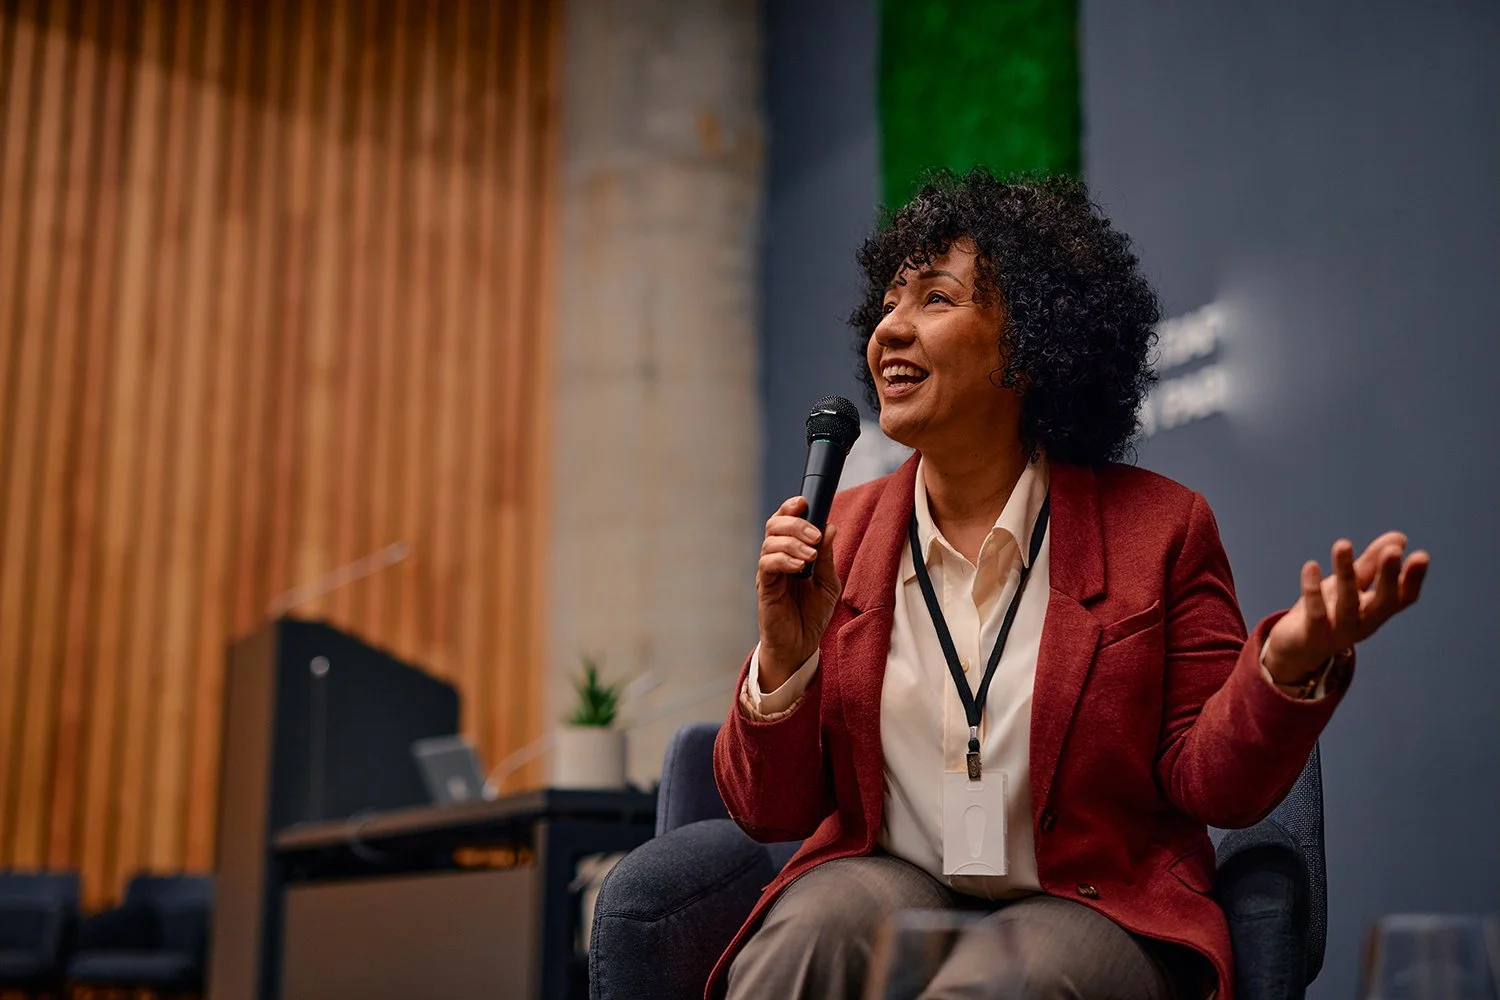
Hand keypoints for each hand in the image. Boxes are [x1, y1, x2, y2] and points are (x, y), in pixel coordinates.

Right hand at [757, 496, 842, 691]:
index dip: (791, 508)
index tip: (805, 502)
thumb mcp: (828, 583)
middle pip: (774, 525)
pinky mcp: (764, 588)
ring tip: (811, 556)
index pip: (785, 521)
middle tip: (814, 536)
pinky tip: (799, 566)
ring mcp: (768, 573)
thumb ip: (828, 557)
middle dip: (795, 523)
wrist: (801, 646)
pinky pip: (766, 565)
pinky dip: (783, 559)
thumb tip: (830, 527)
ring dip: (792, 542)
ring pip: (770, 542)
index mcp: (791, 553)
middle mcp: (776, 559)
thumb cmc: (811, 615)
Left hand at [1264, 531, 1429, 682]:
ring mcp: (1339, 632)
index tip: (1421, 556)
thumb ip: (1373, 563)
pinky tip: (1311, 565)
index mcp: (1377, 611)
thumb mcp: (1351, 585)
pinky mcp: (1313, 635)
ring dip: (1346, 573)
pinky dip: (1313, 591)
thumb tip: (1400, 538)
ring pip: (1347, 604)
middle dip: (1388, 577)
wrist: (1294, 648)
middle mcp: (1364, 624)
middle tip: (1393, 551)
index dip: (1413, 579)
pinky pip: (1315, 613)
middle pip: (1383, 602)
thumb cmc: (1328, 612)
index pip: (1403, 597)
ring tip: (1342, 544)